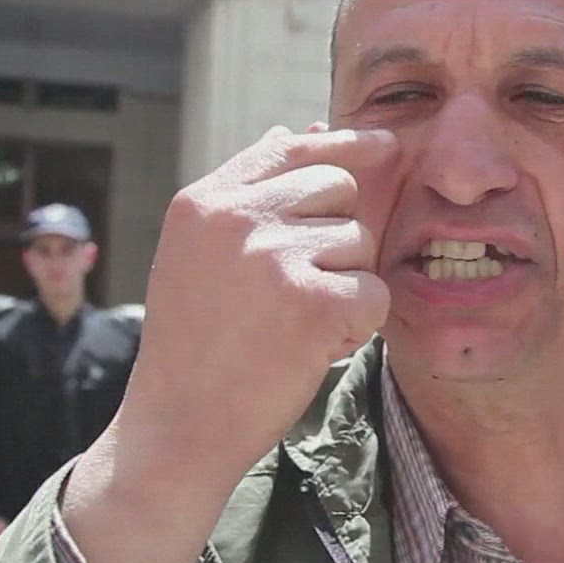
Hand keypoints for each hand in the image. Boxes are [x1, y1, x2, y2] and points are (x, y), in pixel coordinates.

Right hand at [63, 125, 396, 562]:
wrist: (178, 428)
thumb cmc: (196, 347)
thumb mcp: (201, 255)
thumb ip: (251, 195)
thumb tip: (302, 135)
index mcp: (203, 202)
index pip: (291, 150)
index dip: (345, 146)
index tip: (385, 145)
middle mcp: (236, 218)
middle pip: (338, 190)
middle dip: (338, 235)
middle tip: (300, 290)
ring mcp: (273, 257)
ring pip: (360, 242)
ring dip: (344, 285)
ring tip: (293, 326)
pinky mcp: (313, 303)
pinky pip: (374, 292)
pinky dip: (358, 326)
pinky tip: (314, 348)